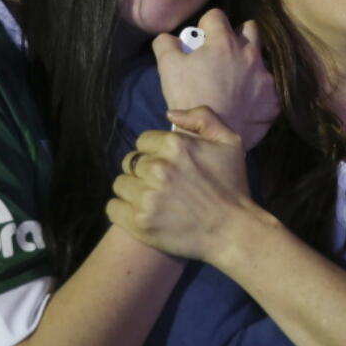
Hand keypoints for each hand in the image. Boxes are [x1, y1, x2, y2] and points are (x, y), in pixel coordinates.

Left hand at [108, 106, 253, 262]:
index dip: (155, 152)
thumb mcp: (230, 141)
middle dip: (143, 171)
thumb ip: (202, 117)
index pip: (143, 141)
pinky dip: (122, 210)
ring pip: (120, 184)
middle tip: (160, 185)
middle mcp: (157, 167)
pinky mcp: (139, 222)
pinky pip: (112, 208)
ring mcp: (146, 196)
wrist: (232, 231)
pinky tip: (140, 213)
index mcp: (175, 144)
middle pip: (130, 162)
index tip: (168, 166)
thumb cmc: (232, 186)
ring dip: (132, 190)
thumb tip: (169, 114)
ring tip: (151, 200)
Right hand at [152, 9, 278, 148]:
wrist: (211, 137)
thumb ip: (166, 43)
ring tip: (234, 79)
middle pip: (248, 28)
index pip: (216, 16)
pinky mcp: (273, 98)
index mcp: (224, 42)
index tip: (200, 41)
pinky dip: (258, 89)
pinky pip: (268, 86)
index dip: (205, 26)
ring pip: (260, 57)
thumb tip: (169, 37)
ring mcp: (265, 76)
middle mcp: (249, 53)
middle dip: (235, 35)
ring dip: (248, 62)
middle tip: (221, 54)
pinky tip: (246, 101)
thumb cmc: (188, 98)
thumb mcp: (167, 67)